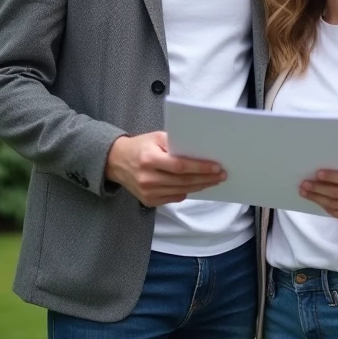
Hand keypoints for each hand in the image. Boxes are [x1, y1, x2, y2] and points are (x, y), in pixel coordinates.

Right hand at [105, 131, 225, 206]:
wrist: (116, 161)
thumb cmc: (140, 146)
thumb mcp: (156, 137)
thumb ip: (175, 143)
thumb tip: (199, 151)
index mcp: (149, 159)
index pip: (180, 166)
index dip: (200, 168)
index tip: (216, 167)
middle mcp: (147, 178)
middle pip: (183, 181)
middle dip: (205, 178)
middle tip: (221, 175)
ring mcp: (147, 192)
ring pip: (180, 191)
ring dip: (199, 186)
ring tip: (213, 181)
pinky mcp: (148, 201)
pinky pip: (173, 198)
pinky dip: (186, 192)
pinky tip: (196, 186)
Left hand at [301, 167, 337, 225]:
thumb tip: (323, 171)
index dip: (332, 177)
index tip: (317, 174)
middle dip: (319, 188)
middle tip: (304, 183)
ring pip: (335, 205)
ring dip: (317, 198)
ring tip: (305, 192)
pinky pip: (336, 214)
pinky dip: (324, 206)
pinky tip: (316, 200)